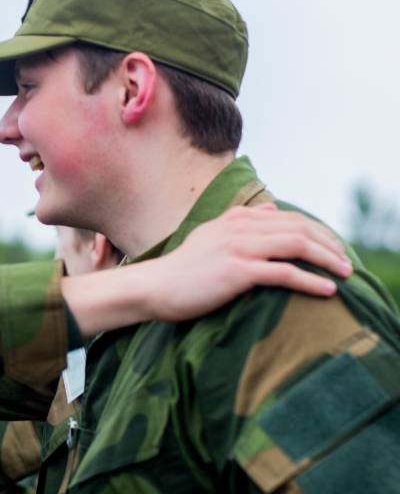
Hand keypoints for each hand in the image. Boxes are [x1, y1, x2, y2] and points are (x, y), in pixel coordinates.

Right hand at [64, 204, 350, 336]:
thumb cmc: (181, 270)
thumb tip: (273, 210)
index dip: (316, 232)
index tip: (332, 249)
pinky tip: (326, 290)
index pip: (288, 219)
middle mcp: (238, 228)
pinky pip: (284, 273)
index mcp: (233, 219)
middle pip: (298, 229)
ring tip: (344, 274)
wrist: (154, 287)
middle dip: (328, 244)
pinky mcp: (238, 271)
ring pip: (296, 246)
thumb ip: (241, 223)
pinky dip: (310, 281)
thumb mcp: (211, 238)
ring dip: (326, 260)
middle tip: (346, 262)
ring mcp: (238, 248)